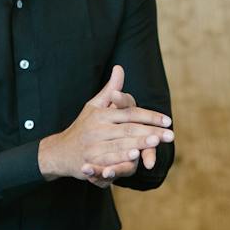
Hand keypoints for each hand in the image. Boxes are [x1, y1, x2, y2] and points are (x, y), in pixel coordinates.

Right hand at [38, 65, 174, 182]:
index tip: (168, 121)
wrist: (59, 151)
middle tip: (170, 135)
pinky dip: (121, 158)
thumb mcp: (94, 106)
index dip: (150, 116)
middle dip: (151, 132)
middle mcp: (97, 128)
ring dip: (138, 143)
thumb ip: (110, 89)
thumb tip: (120, 68)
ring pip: (120, 143)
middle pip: (129, 129)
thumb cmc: (83, 127)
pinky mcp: (89, 161)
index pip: (130, 113)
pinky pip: (108, 159)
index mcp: (101, 114)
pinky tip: (134, 158)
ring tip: (155, 142)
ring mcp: (92, 145)